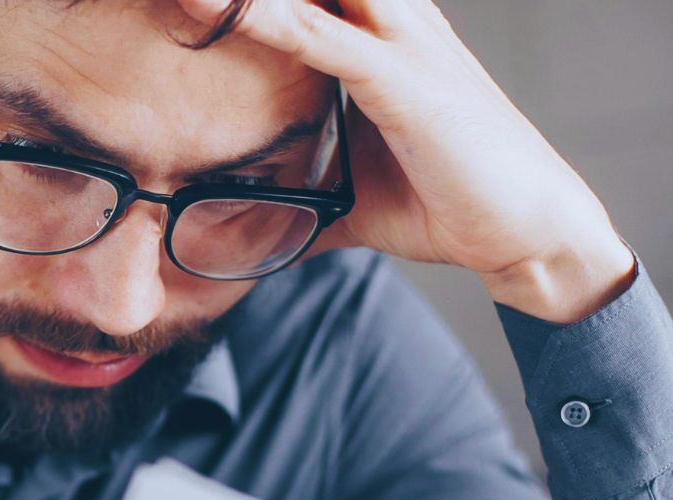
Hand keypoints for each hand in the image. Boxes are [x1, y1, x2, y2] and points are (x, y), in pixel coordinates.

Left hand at [177, 0, 635, 321]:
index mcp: (379, 38)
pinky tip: (221, 10)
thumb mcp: (351, 196)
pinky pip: (326, 41)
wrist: (525, 231)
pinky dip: (271, 23)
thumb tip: (241, 224)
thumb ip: (298, 197)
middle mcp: (393, 25)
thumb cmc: (444, 201)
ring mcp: (402, 47)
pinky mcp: (407, 83)